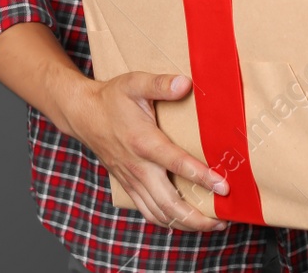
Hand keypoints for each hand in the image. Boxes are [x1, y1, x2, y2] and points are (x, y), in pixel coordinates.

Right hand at [63, 71, 230, 231]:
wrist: (83, 115)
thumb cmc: (111, 98)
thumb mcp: (134, 83)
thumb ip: (160, 84)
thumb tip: (185, 83)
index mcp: (143, 142)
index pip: (176, 164)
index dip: (201, 177)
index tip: (223, 186)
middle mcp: (138, 167)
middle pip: (169, 203)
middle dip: (197, 216)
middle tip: (223, 220)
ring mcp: (132, 180)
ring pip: (160, 214)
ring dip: (186, 224)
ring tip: (211, 224)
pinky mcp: (128, 186)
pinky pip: (148, 212)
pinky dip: (168, 222)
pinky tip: (184, 221)